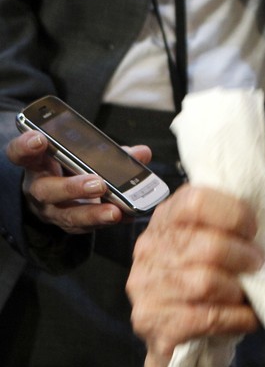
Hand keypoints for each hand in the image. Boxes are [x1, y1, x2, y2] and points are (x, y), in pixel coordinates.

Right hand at [6, 130, 152, 232]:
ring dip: (94, 213)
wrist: (57, 195)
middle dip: (73, 187)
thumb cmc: (69, 168)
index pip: (21, 154)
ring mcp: (53, 211)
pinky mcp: (69, 225)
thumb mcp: (80, 155)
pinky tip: (127, 216)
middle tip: (98, 183)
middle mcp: (40, 189)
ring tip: (116, 211)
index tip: (39, 139)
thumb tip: (141, 153)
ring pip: (69, 215)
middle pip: (48, 190)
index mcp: (37, 164)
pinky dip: (108, 221)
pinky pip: (87, 227)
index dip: (26, 147)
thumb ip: (107, 152)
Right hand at [127, 185, 262, 366]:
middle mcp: (149, 250)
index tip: (252, 230)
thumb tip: (260, 227)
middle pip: (207, 245)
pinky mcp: (152, 322)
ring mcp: (146, 287)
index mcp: (165, 221)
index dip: (234, 213)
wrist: (179, 343)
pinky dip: (237, 318)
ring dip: (238, 290)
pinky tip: (247, 318)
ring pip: (206, 282)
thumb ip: (228, 230)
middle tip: (256, 266)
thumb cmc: (205, 285)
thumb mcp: (212, 246)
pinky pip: (206, 317)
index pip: (195, 200)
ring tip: (247, 294)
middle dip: (244, 257)